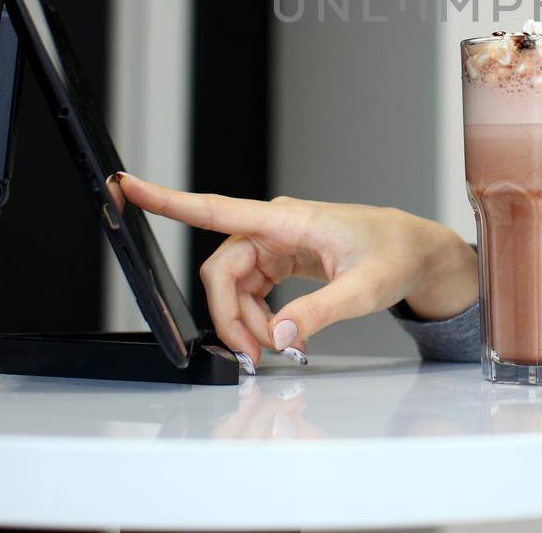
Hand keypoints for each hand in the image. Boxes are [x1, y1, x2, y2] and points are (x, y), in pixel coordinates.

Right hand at [115, 173, 474, 367]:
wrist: (415, 250)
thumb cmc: (395, 255)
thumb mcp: (364, 289)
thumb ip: (321, 313)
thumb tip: (281, 337)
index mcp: (288, 220)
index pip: (215, 208)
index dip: (167, 200)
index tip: (126, 185)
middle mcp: (275, 227)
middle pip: (222, 271)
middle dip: (230, 317)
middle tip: (256, 356)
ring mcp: (276, 243)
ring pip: (233, 286)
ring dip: (246, 323)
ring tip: (281, 349)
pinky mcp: (281, 258)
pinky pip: (251, 290)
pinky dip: (259, 319)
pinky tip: (282, 337)